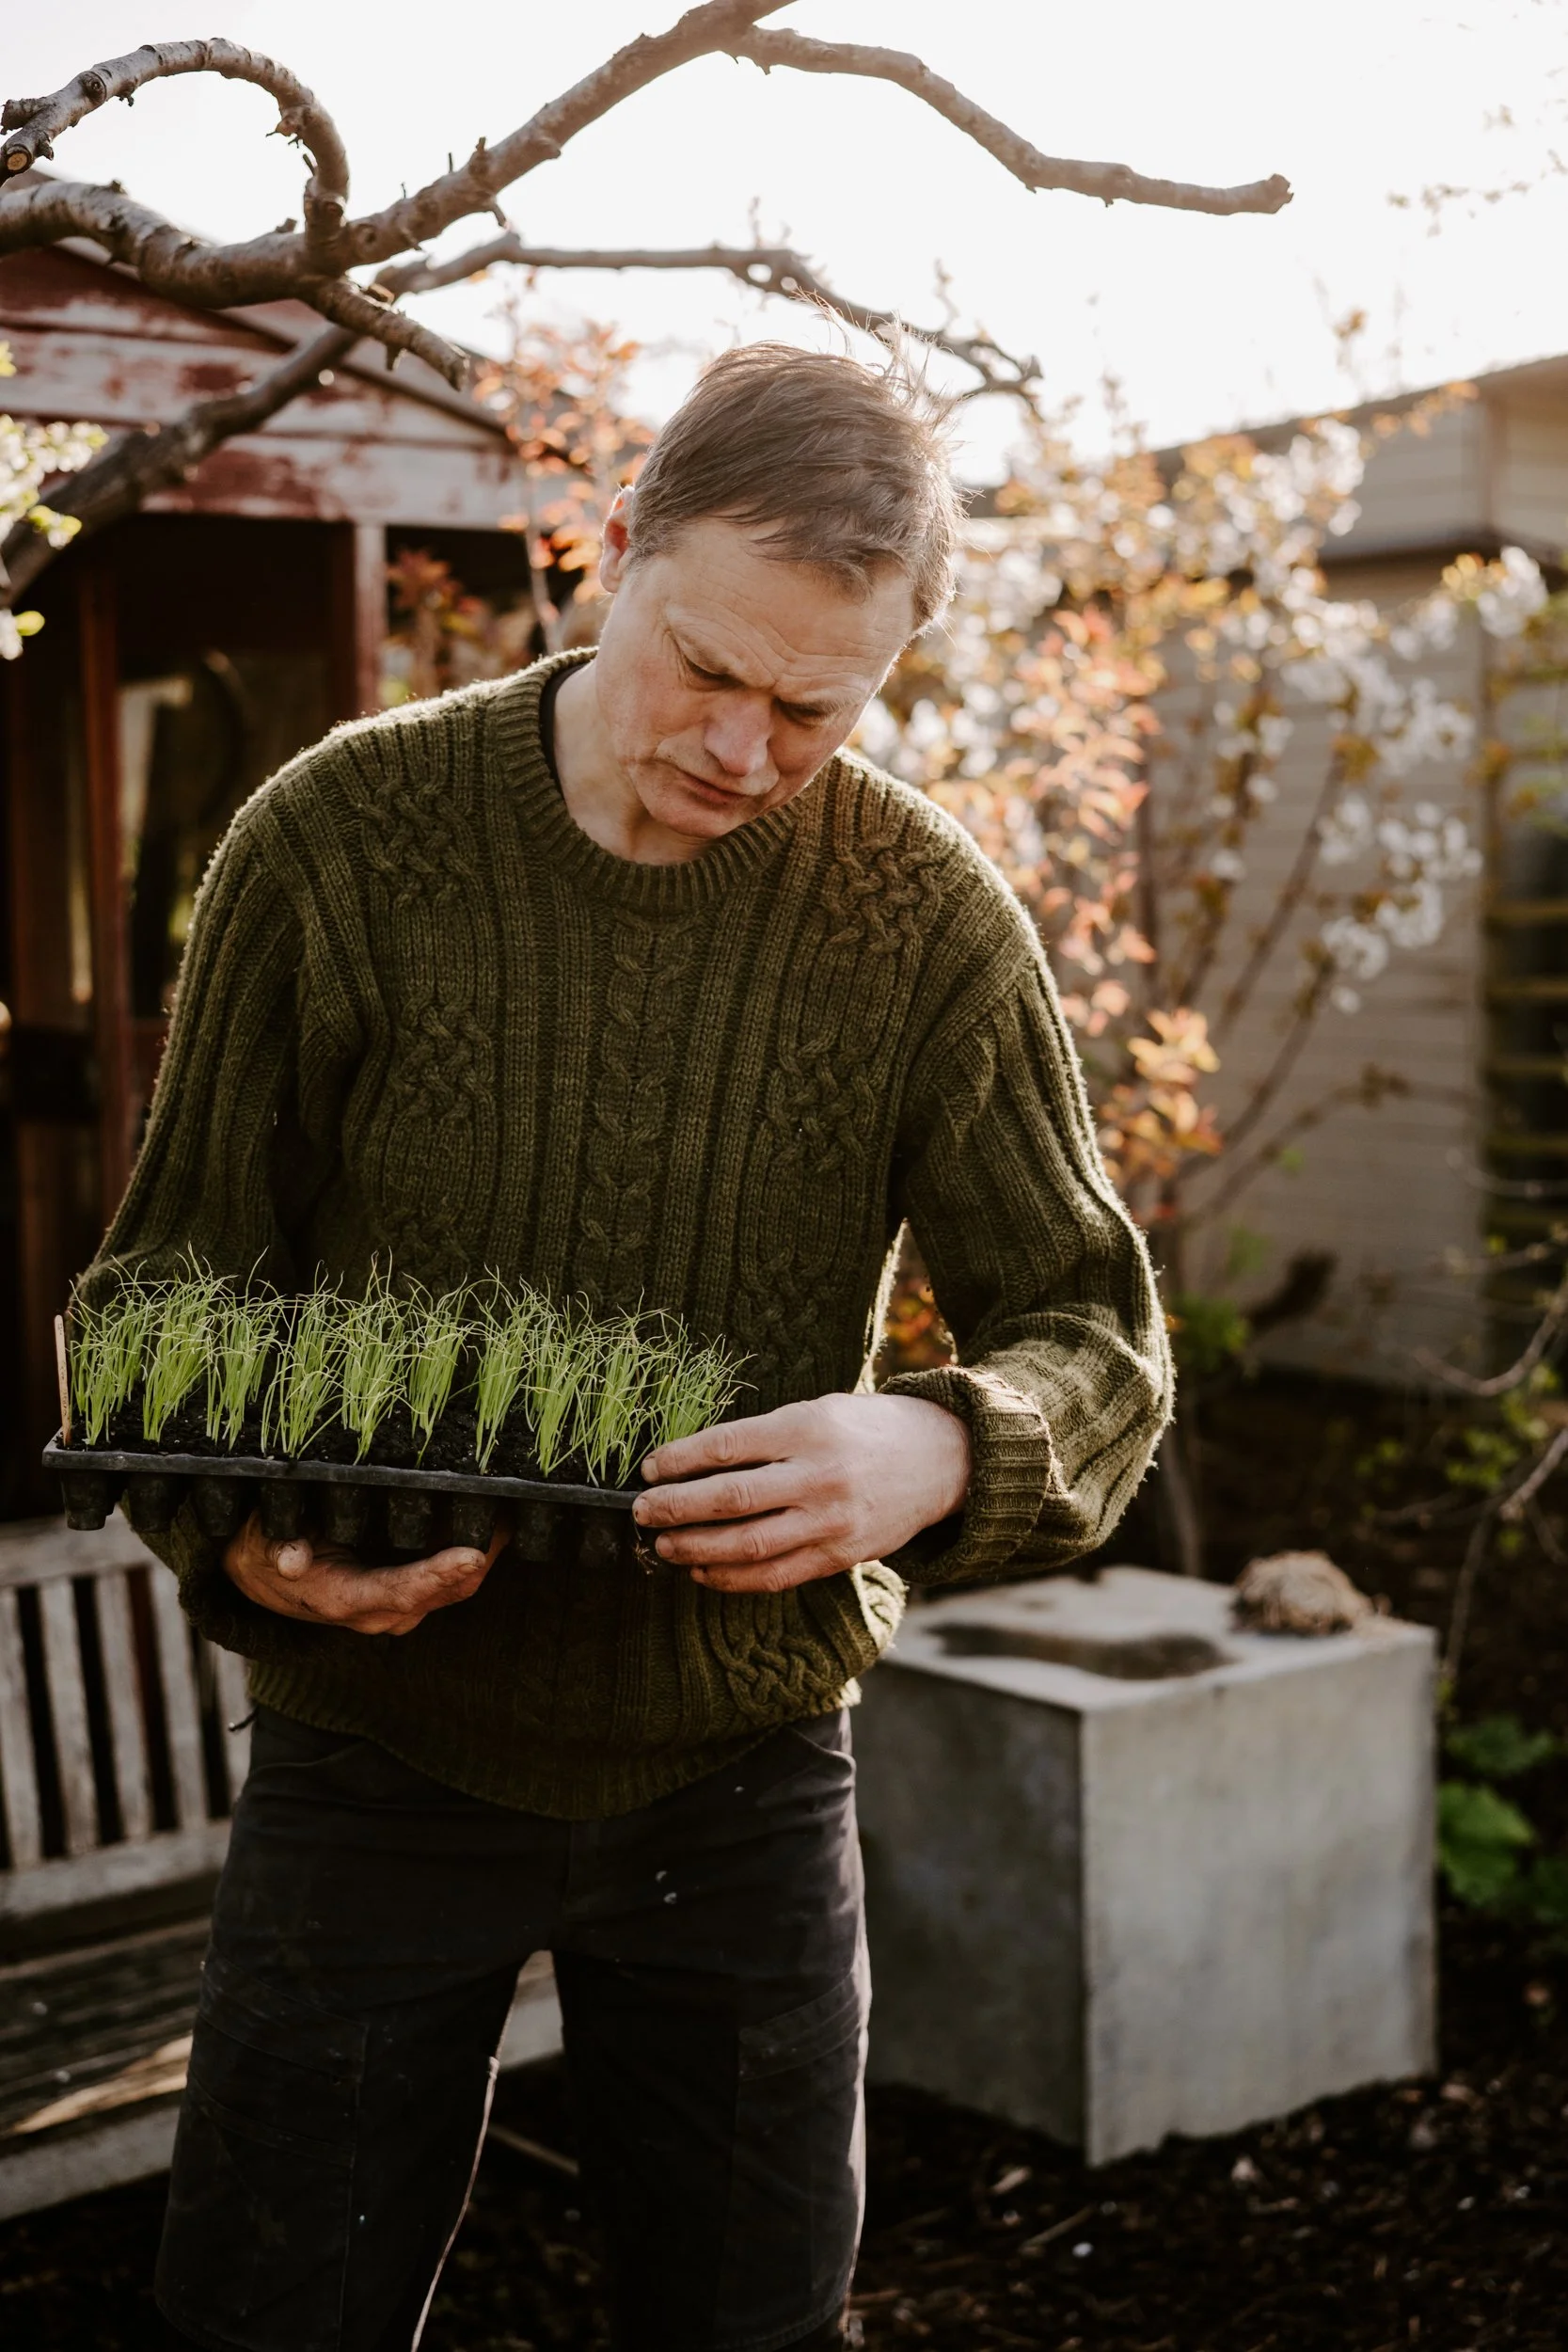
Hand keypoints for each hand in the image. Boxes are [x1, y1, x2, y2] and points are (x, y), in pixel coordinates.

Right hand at [221, 1512, 508, 1635]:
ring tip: (511, 1517)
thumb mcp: (261, 1541)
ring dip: (481, 1561)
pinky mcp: (405, 1596)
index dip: (436, 1577)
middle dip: (476, 1564)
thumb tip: (291, 1559)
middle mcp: (373, 1612)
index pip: (398, 1593)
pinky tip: (496, 1527)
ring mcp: (393, 1608)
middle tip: (510, 1519)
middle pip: (436, 1595)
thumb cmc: (264, 1547)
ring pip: (448, 1591)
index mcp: (339, 1598)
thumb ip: (277, 1549)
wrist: (258, 1573)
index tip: (472, 1556)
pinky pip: (446, 1582)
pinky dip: (472, 1560)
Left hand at [633, 1393, 971, 1593]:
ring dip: (695, 1549)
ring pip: (748, 1545)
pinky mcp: (840, 1555)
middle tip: (641, 1511)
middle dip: (675, 1508)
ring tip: (663, 1545)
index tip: (648, 1468)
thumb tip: (695, 1463)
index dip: (679, 1461)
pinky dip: (733, 1578)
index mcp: (808, 1428)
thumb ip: (766, 1438)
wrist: (942, 1458)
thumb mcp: (818, 1412)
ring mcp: (831, 1520)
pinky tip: (704, 1572)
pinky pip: (776, 1575)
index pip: (727, 1447)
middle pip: (730, 1499)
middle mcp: (818, 1476)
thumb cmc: (868, 1429)